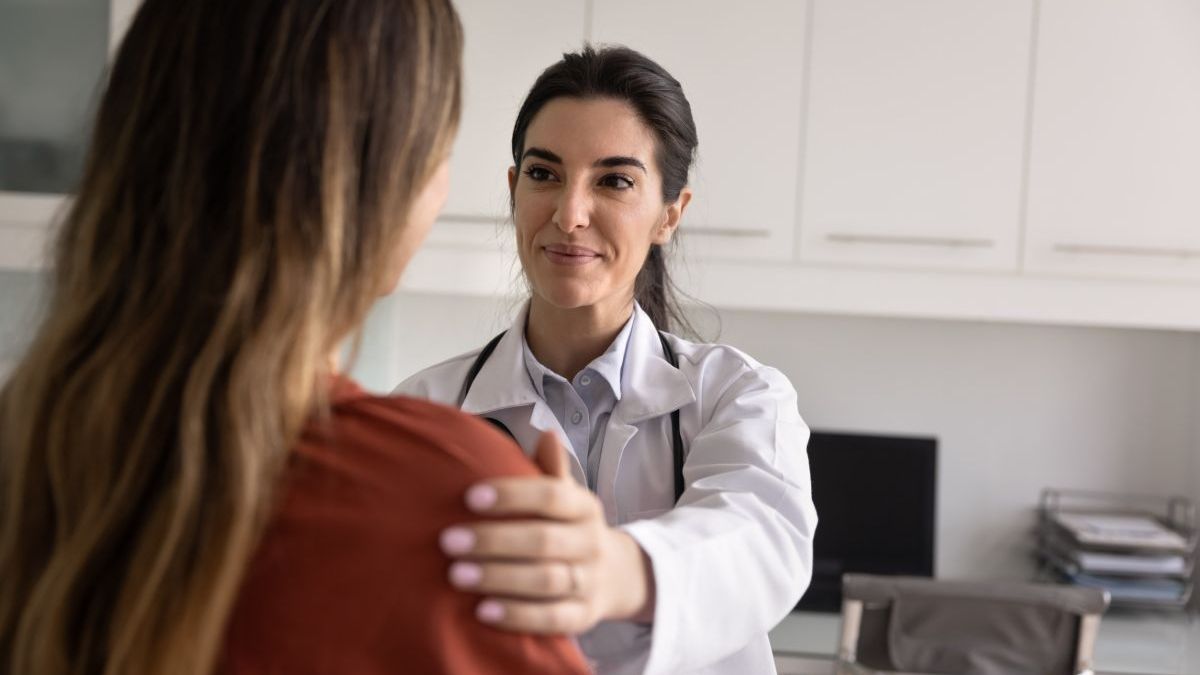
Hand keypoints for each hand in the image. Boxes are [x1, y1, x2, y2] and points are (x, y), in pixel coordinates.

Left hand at [439, 431, 654, 633]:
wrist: (615, 576)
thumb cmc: (570, 529)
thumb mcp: (566, 498)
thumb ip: (551, 471)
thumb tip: (545, 434)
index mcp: (585, 507)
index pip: (552, 496)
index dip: (512, 495)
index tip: (469, 497)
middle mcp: (591, 543)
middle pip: (544, 541)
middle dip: (494, 540)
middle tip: (449, 541)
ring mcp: (589, 582)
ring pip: (546, 581)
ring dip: (499, 577)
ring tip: (457, 574)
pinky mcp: (582, 617)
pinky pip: (552, 620)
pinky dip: (518, 616)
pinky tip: (483, 611)